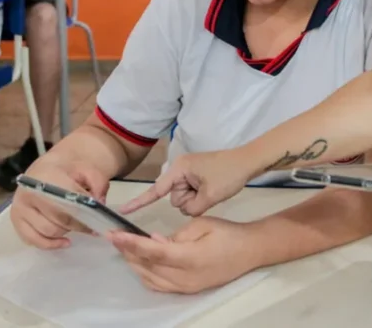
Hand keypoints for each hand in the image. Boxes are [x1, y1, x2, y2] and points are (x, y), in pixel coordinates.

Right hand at [10, 157, 110, 249]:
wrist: (45, 169)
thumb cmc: (67, 171)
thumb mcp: (87, 169)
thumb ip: (98, 183)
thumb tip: (99, 204)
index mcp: (47, 177)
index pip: (69, 201)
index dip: (86, 214)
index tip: (98, 221)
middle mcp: (29, 193)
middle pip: (58, 219)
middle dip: (78, 226)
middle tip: (91, 228)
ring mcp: (20, 208)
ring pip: (47, 231)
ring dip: (65, 233)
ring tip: (75, 227)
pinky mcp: (16, 220)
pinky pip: (33, 240)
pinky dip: (50, 244)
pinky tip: (64, 242)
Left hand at [109, 217, 258, 293]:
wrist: (250, 251)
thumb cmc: (227, 233)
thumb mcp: (201, 224)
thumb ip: (175, 235)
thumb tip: (153, 242)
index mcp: (190, 258)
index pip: (153, 252)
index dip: (131, 244)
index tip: (113, 235)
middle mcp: (185, 278)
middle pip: (148, 268)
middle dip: (128, 253)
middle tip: (115, 237)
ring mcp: (186, 287)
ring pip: (150, 280)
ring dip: (135, 264)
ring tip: (124, 247)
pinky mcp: (188, 290)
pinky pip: (159, 286)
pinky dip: (145, 274)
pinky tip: (141, 262)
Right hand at [120, 150, 251, 217]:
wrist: (249, 161)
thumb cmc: (228, 174)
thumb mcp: (210, 195)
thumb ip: (192, 208)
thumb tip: (186, 210)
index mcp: (179, 169)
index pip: (156, 190)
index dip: (139, 202)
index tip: (122, 210)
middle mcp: (179, 169)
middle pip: (174, 198)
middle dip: (189, 200)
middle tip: (208, 192)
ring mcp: (188, 173)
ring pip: (184, 199)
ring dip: (197, 199)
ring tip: (212, 189)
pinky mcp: (196, 177)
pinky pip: (192, 194)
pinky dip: (201, 196)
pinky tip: (213, 189)